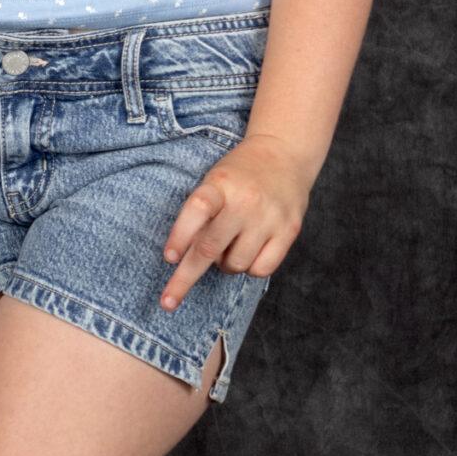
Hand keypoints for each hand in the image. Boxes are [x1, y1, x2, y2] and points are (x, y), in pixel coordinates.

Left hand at [159, 132, 310, 313]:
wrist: (285, 153)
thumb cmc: (238, 174)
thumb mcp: (213, 181)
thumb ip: (200, 215)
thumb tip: (183, 259)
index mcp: (221, 184)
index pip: (197, 210)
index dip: (180, 236)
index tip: (169, 259)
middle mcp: (246, 201)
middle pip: (210, 248)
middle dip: (185, 279)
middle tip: (167, 302)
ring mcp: (269, 217)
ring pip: (235, 264)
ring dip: (223, 265)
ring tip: (228, 245)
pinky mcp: (289, 231)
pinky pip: (261, 269)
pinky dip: (249, 268)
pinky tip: (248, 251)